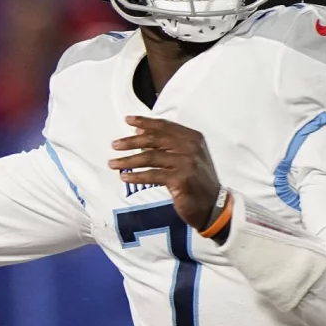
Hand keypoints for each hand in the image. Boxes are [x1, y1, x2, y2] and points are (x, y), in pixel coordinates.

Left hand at [109, 115, 222, 230]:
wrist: (213, 205)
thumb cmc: (196, 181)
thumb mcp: (185, 158)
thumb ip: (166, 145)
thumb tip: (139, 133)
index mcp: (193, 138)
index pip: (164, 126)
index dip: (144, 122)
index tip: (127, 120)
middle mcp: (191, 147)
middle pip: (154, 140)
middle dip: (130, 141)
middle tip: (114, 144)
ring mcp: (187, 162)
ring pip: (150, 157)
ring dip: (128, 160)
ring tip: (113, 163)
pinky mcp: (181, 179)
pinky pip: (152, 175)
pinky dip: (136, 175)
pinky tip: (124, 176)